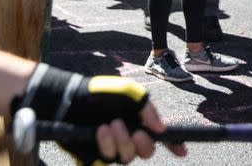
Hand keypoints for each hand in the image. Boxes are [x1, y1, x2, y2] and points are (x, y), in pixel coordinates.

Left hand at [17, 66, 185, 163]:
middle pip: (146, 152)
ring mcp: (112, 148)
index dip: (174, 144)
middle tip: (136, 132)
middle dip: (143, 144)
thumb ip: (146, 107)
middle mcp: (128, 137)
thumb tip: (162, 128)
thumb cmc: (99, 93)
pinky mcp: (95, 155)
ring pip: (126, 157)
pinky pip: (106, 161)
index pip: (160, 137)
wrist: (69, 98)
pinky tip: (100, 132)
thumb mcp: (128, 92)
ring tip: (109, 125)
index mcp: (138, 121)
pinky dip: (106, 146)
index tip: (182, 150)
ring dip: (121, 141)